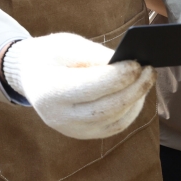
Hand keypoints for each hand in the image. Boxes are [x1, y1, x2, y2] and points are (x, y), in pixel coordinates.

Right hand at [3, 33, 153, 139]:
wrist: (30, 76)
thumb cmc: (51, 56)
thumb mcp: (67, 46)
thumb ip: (97, 55)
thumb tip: (130, 64)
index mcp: (50, 91)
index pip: (91, 87)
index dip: (118, 76)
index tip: (137, 63)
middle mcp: (59, 117)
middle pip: (106, 108)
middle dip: (133, 89)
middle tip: (150, 69)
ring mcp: (71, 130)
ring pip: (114, 121)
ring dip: (135, 100)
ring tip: (146, 78)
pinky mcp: (83, 134)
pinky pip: (114, 127)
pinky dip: (130, 111)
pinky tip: (137, 94)